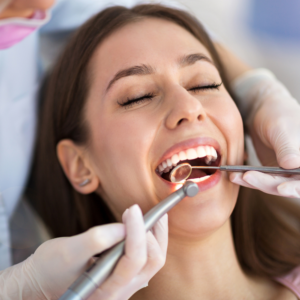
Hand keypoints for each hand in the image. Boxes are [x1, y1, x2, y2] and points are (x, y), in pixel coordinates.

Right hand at [0, 205, 167, 299]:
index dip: (137, 230)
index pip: (134, 259)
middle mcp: (122, 292)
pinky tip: (145, 225)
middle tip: (140, 210)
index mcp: (106, 291)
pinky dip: (150, 239)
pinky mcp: (124, 277)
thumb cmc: (50, 268)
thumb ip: (97, 239)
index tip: (132, 209)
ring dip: (155, 235)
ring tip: (151, 214)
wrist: (40, 282)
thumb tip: (126, 226)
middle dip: (152, 232)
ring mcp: (125, 286)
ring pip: (153, 259)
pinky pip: (147, 258)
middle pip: (152, 260)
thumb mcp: (68, 251)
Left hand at [230, 69, 299, 197]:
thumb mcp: (282, 130)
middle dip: (267, 184)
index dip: (295, 187)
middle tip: (248, 177)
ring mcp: (285, 172)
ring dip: (254, 182)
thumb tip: (292, 164)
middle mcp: (299, 168)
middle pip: (288, 185)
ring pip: (272, 185)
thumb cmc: (278, 114)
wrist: (263, 110)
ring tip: (235, 176)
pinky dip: (248, 179)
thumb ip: (287, 148)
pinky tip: (234, 176)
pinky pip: (260, 180)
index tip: (281, 187)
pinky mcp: (271, 172)